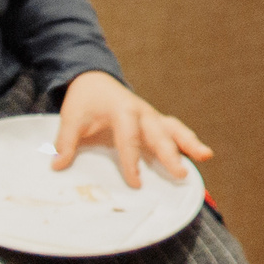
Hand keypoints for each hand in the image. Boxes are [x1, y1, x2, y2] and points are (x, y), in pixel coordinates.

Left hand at [52, 71, 209, 189]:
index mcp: (123, 110)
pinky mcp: (155, 120)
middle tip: (180, 173)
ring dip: (190, 143)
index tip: (136, 182)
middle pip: (160, 134)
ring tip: (206, 156)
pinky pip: (174, 129)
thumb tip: (58, 166)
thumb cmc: (85, 101)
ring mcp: (151, 116)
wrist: (95, 80)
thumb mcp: (71, 118)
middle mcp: (143, 112)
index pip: (130, 139)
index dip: (133, 161)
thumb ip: (65, 142)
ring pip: (174, 129)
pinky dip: (188, 140)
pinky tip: (201, 153)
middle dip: (171, 154)